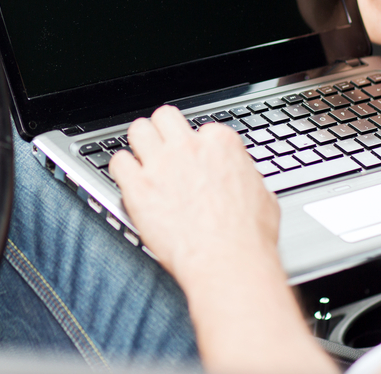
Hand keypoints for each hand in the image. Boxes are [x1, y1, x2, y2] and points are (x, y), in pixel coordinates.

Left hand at [110, 107, 337, 372]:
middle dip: (163, 131)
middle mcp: (188, 147)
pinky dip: (121, 170)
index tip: (194, 158)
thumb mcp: (263, 195)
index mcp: (221, 143)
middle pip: (165, 117)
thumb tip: (241, 176)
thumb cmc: (248, 237)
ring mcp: (160, 165)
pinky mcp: (138, 187)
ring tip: (141, 158)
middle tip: (162, 148)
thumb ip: (244, 176)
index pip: (201, 128)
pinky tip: (128, 180)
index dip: (197, 145)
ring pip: (138, 130)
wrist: (228, 263)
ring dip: (139, 143)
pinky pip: (118, 162)